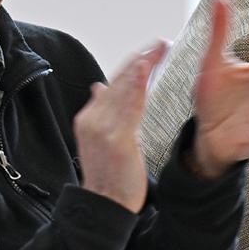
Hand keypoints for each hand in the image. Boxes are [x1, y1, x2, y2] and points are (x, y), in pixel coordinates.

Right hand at [74, 42, 169, 212]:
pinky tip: (146, 68)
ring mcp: (102, 129)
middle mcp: (92, 120)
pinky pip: (130, 107)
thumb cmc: (108, 175)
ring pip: (124, 89)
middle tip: (160, 43)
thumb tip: (100, 86)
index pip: (112, 84)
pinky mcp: (117, 139)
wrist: (104, 205)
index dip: (132, 66)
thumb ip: (103, 112)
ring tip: (159, 48)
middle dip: (141, 60)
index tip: (149, 52)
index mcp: (88, 118)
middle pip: (118, 81)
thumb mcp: (101, 139)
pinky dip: (137, 85)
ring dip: (143, 65)